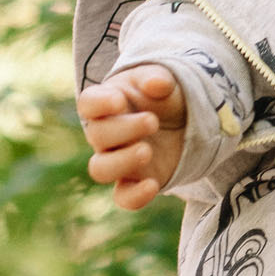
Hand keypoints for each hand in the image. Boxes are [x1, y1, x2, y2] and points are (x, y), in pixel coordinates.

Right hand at [78, 66, 186, 209]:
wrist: (186, 122)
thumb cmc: (166, 96)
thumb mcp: (166, 80)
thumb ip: (159, 78)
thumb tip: (157, 84)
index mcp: (107, 102)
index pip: (87, 104)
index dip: (98, 104)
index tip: (119, 101)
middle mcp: (106, 133)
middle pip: (96, 135)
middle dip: (124, 129)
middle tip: (153, 121)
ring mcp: (117, 159)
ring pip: (100, 169)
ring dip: (122, 161)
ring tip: (147, 150)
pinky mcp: (135, 181)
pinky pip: (123, 197)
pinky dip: (135, 196)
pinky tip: (152, 185)